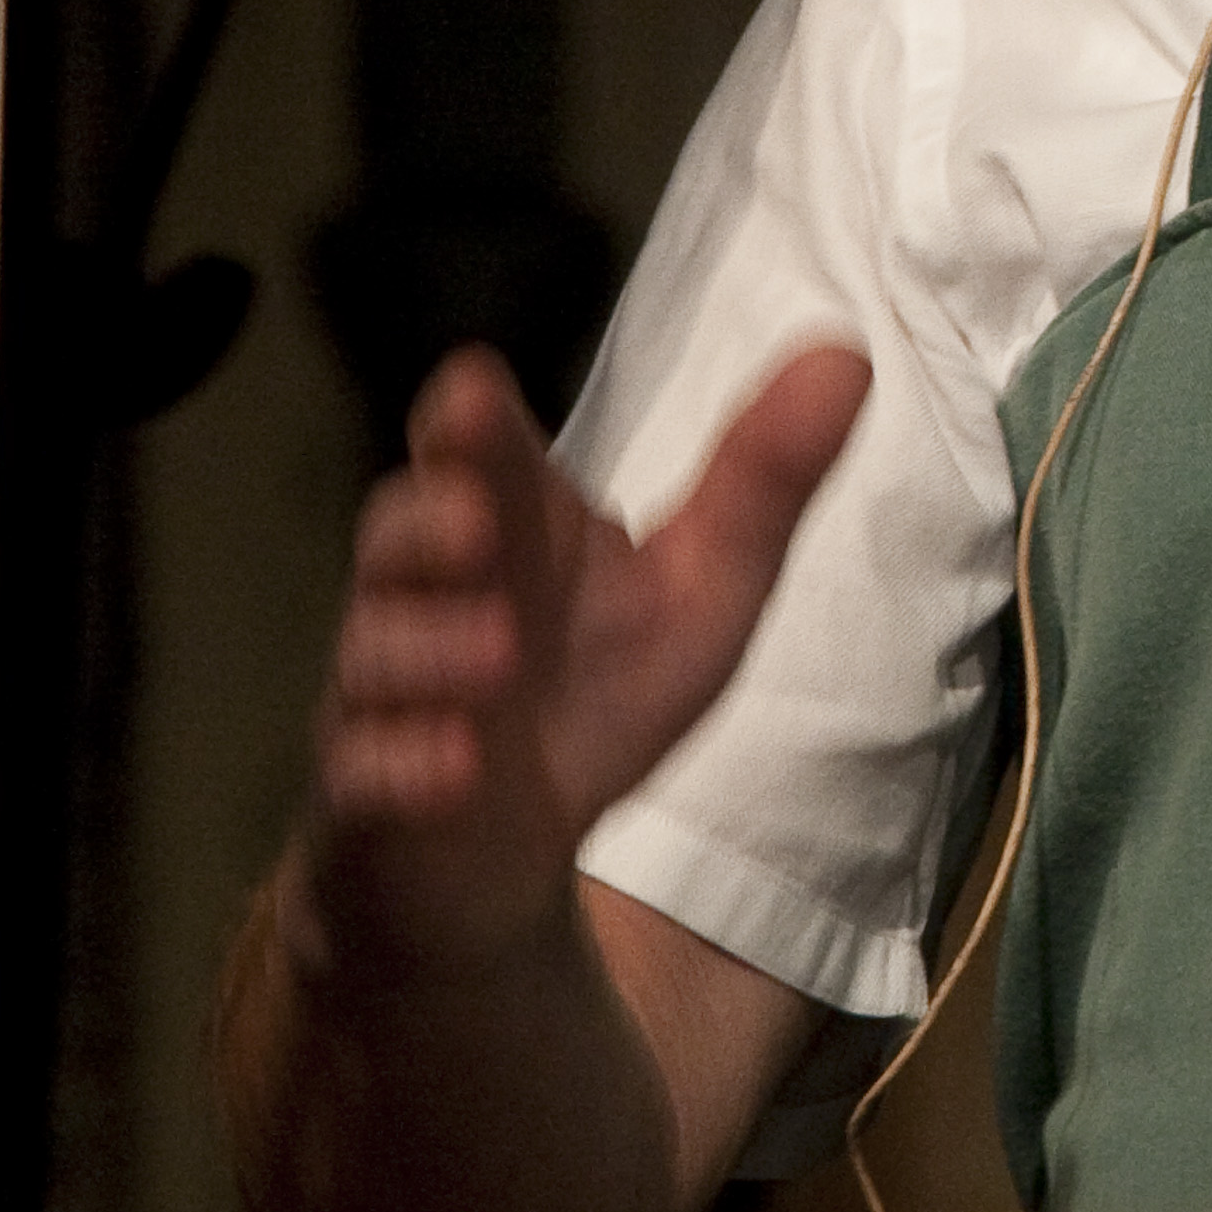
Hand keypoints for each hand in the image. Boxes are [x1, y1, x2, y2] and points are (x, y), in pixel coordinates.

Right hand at [306, 340, 867, 967]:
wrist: (506, 857)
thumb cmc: (595, 691)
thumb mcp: (701, 588)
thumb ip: (764, 480)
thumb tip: (849, 354)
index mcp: (510, 522)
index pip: (469, 446)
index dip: (467, 421)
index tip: (475, 397)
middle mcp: (430, 592)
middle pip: (397, 530)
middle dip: (428, 520)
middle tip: (479, 525)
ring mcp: (389, 695)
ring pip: (375, 651)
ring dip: (431, 648)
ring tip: (500, 654)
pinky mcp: (367, 794)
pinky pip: (362, 771)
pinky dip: (404, 765)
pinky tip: (454, 766)